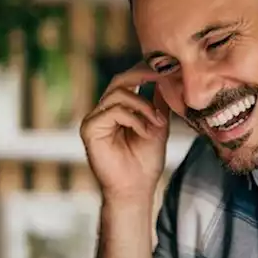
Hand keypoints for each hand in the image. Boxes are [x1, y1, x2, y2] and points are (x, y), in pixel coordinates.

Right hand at [80, 65, 169, 204]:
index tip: (167, 68)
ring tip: (158, 123)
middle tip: (164, 76)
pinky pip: (113, 111)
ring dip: (143, 106)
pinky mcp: (90, 129)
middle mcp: (103, 111)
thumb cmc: (145, 162)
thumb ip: (159, 103)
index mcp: (117, 109)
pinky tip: (145, 132)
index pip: (127, 80)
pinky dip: (134, 119)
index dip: (145, 71)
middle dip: (143, 76)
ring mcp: (94, 119)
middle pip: (119, 81)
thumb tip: (168, 78)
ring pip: (118, 94)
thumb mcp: (158, 125)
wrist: (136, 189)